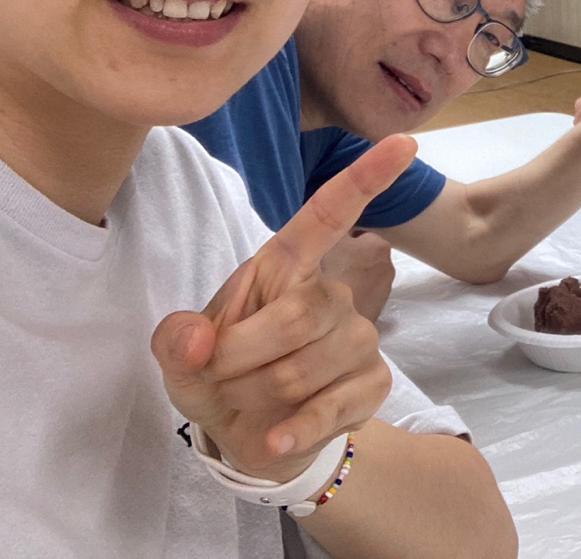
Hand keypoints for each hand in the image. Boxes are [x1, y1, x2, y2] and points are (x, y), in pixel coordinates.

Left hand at [151, 134, 416, 480]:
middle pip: (300, 314)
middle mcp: (330, 294)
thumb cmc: (223, 378)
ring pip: (305, 368)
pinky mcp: (373, 383)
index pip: (329, 214)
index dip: (365, 178)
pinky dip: (292, 430)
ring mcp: (358, 338)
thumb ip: (176, 342)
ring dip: (256, 396)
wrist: (255, 438)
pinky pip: (332, 406)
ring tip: (246, 402)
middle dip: (239, 357)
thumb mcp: (182, 360)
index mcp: (286, 267)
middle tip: (217, 375)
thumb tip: (200, 337)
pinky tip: (274, 438)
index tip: (404, 143)